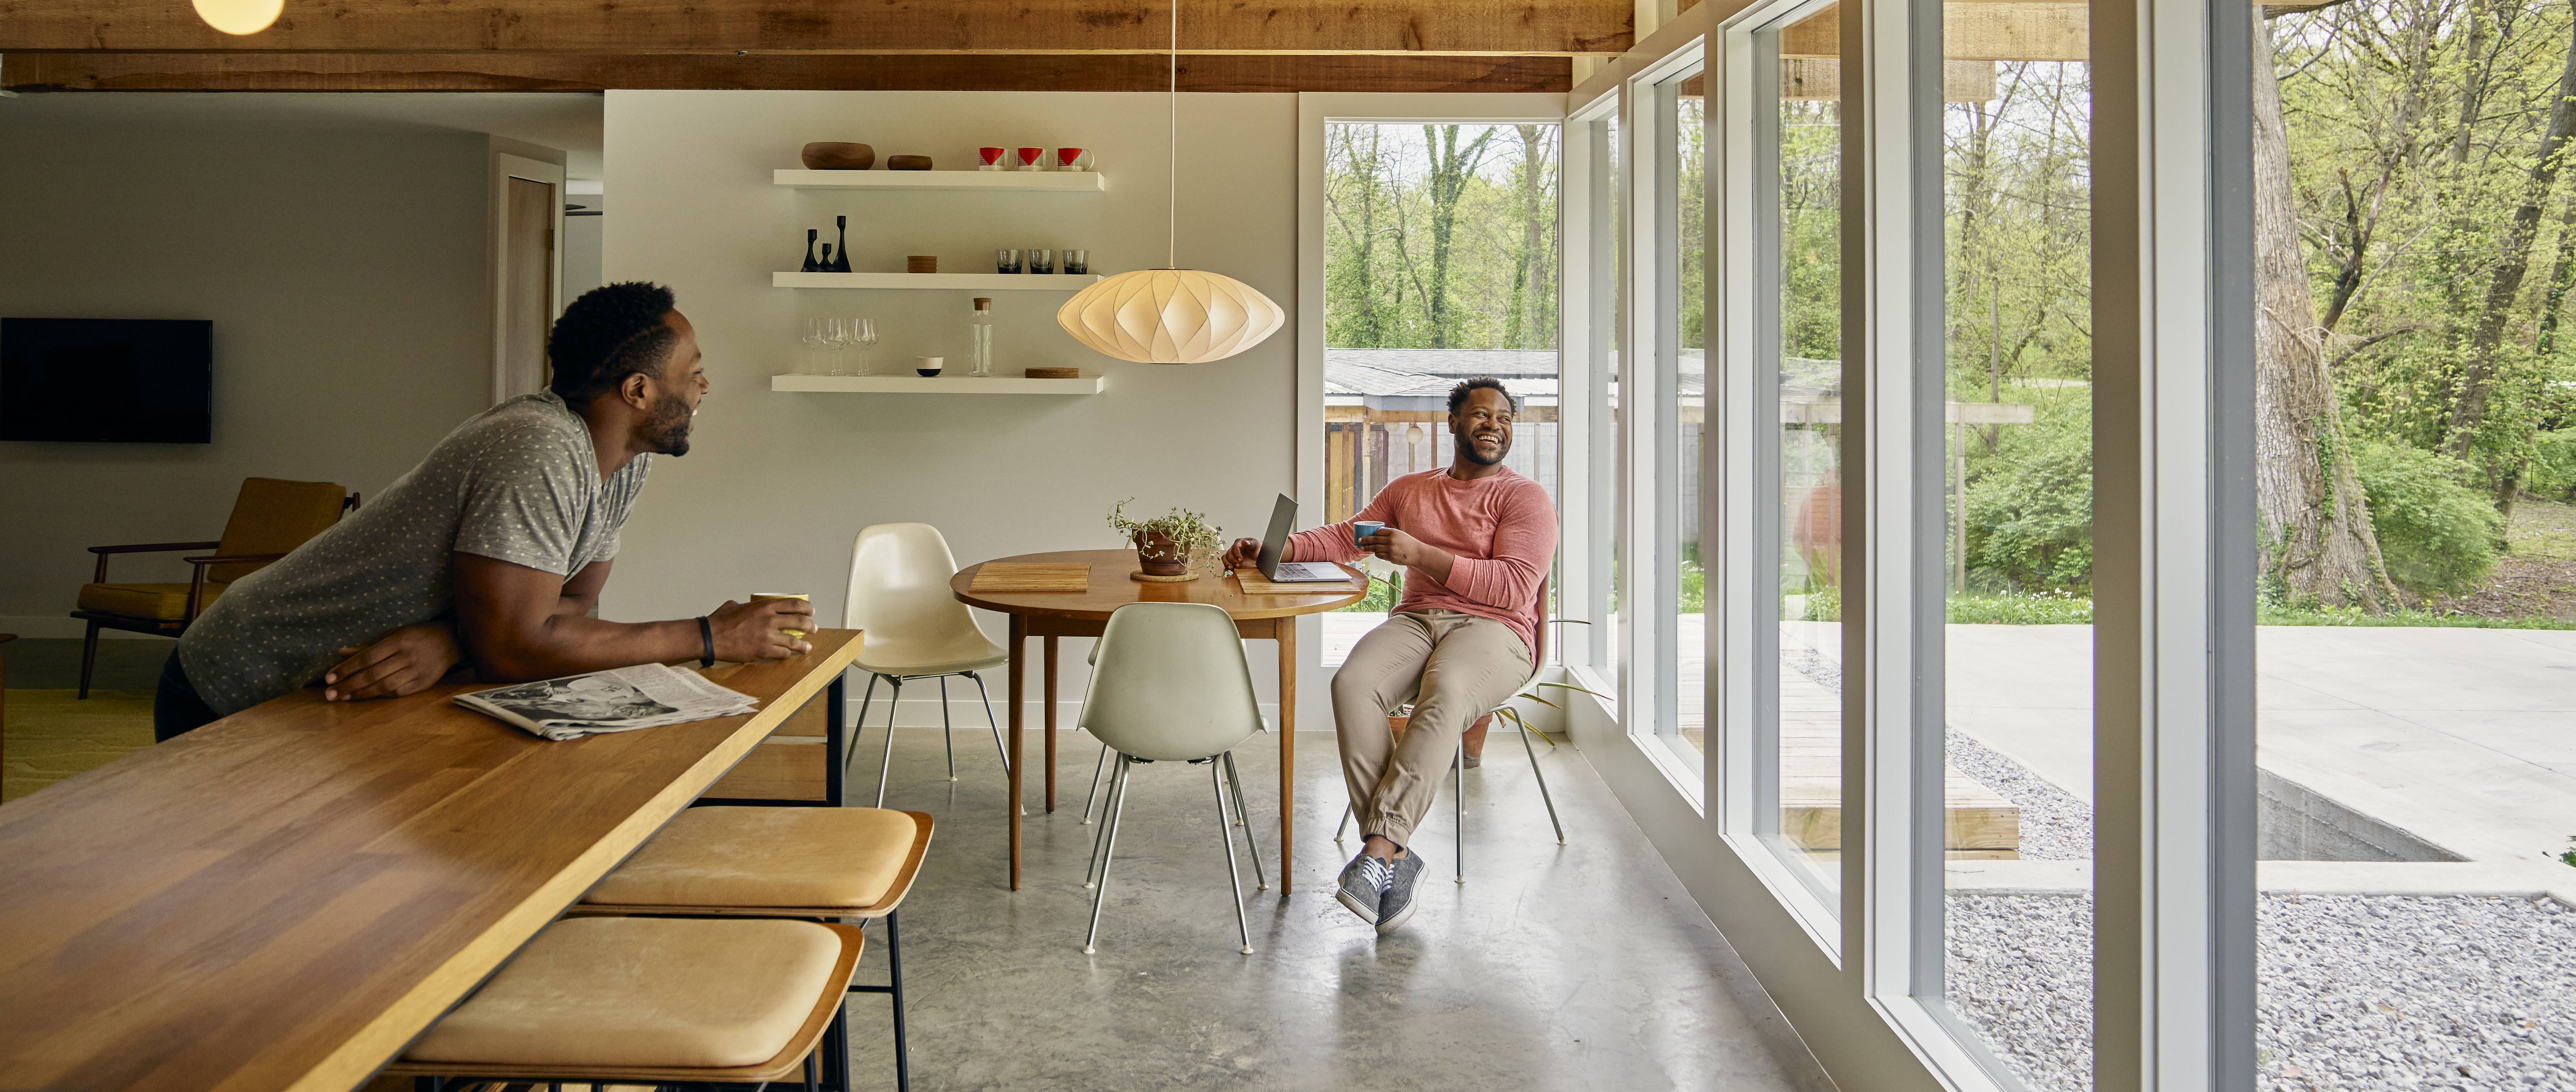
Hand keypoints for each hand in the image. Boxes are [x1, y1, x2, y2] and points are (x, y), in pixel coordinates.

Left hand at [324, 621, 463, 700]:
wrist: (452, 641)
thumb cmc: (418, 635)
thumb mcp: (393, 633)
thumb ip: (368, 644)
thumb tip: (341, 652)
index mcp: (399, 640)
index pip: (366, 657)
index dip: (346, 669)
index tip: (328, 678)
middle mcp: (408, 656)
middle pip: (372, 674)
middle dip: (348, 685)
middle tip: (329, 694)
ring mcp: (417, 671)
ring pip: (384, 686)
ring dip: (361, 694)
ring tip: (343, 698)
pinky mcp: (423, 683)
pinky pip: (398, 693)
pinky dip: (380, 695)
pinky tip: (365, 697)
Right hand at [707, 597, 814, 660]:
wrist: (710, 637)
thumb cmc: (720, 621)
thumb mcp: (735, 606)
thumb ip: (745, 606)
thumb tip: (742, 606)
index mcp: (764, 606)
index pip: (794, 604)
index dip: (806, 607)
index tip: (810, 611)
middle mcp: (769, 620)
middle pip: (799, 622)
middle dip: (810, 626)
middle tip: (813, 628)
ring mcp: (767, 636)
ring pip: (794, 641)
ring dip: (803, 644)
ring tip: (807, 646)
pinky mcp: (763, 651)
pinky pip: (782, 653)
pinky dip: (787, 654)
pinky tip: (788, 654)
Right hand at [1224, 537, 1264, 570]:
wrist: (1259, 554)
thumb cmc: (1257, 548)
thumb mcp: (1256, 545)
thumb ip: (1250, 543)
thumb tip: (1244, 541)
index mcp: (1239, 542)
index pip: (1235, 547)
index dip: (1236, 554)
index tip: (1240, 560)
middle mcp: (1234, 548)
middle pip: (1229, 553)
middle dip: (1233, 560)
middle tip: (1239, 565)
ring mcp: (1232, 554)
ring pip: (1225, 557)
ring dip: (1228, 563)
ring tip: (1233, 568)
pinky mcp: (1232, 560)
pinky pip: (1226, 561)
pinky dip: (1227, 565)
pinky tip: (1231, 568)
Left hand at [1359, 527, 1438, 567]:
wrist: (1417, 553)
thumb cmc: (1408, 542)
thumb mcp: (1400, 534)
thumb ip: (1390, 534)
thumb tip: (1377, 534)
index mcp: (1393, 532)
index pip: (1378, 532)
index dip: (1374, 533)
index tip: (1370, 534)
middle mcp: (1390, 540)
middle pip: (1374, 540)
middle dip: (1365, 540)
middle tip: (1359, 540)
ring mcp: (1390, 550)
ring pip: (1375, 548)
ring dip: (1368, 548)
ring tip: (1363, 547)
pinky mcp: (1390, 557)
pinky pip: (1379, 555)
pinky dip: (1376, 553)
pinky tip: (1375, 552)